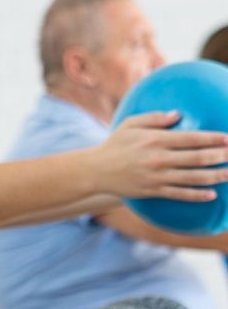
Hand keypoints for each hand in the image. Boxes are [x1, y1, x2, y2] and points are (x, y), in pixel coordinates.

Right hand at [95, 111, 227, 200]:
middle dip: (221, 157)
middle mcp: (159, 159)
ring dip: (215, 176)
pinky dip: (196, 194)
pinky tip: (212, 194)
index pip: (192, 138)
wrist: (94, 171)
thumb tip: (177, 114)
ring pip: (192, 177)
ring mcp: (156, 177)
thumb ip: (154, 118)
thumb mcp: (130, 124)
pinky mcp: (152, 191)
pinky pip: (179, 194)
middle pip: (197, 158)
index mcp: (155, 140)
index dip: (214, 139)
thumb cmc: (113, 145)